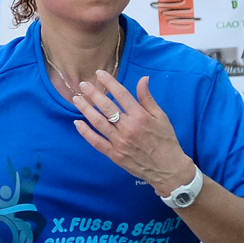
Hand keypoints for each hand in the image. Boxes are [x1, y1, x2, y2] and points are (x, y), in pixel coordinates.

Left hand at [69, 73, 194, 194]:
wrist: (167, 169)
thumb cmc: (166, 141)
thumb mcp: (161, 117)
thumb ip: (148, 98)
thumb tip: (143, 79)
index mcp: (140, 116)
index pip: (121, 94)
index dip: (109, 82)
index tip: (99, 73)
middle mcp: (127, 128)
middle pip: (106, 107)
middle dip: (92, 93)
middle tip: (82, 84)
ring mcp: (119, 142)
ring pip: (98, 122)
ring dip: (85, 109)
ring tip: (76, 99)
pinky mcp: (114, 155)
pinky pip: (96, 142)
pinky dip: (85, 132)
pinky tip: (77, 123)